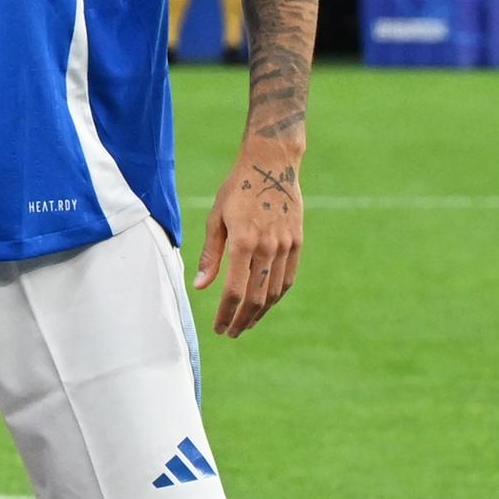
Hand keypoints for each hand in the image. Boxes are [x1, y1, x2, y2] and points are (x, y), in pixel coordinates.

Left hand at [192, 145, 302, 336]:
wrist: (272, 165)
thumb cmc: (236, 190)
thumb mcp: (216, 218)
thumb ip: (210, 255)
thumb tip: (201, 286)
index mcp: (243, 242)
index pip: (235, 291)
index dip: (226, 313)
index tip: (218, 327)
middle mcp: (268, 247)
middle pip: (257, 297)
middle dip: (242, 319)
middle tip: (230, 332)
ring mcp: (286, 245)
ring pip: (275, 291)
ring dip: (260, 312)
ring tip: (246, 323)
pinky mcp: (297, 242)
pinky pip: (288, 277)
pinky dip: (276, 295)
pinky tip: (265, 303)